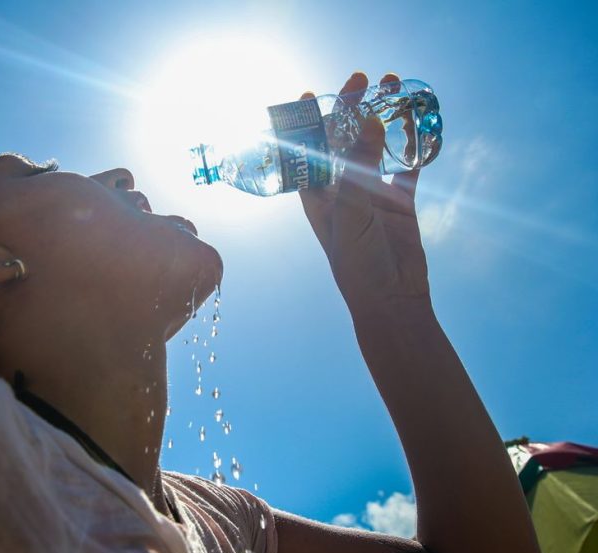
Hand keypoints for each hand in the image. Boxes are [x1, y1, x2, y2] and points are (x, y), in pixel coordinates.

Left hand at [300, 72, 430, 320]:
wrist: (391, 299)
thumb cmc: (357, 264)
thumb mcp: (352, 214)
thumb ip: (359, 169)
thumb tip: (370, 122)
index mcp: (318, 195)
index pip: (306, 150)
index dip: (306, 123)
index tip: (309, 94)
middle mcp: (343, 189)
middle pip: (344, 139)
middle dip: (351, 108)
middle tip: (362, 78)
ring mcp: (372, 193)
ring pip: (377, 146)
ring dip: (384, 117)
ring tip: (394, 86)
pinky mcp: (400, 200)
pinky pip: (408, 165)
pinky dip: (414, 144)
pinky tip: (420, 120)